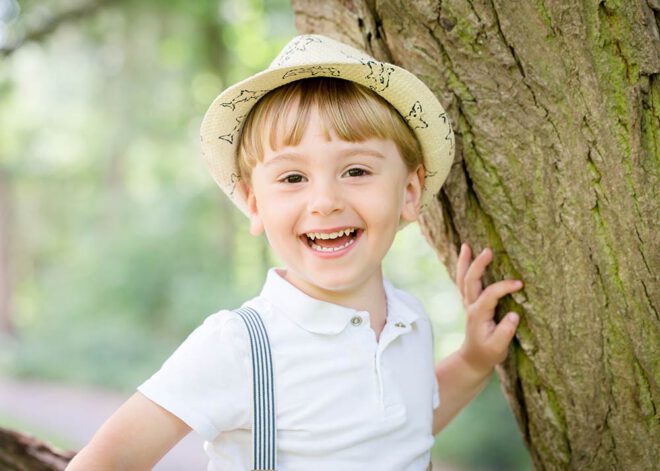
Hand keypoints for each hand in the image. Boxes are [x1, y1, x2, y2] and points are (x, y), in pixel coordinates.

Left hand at [456, 243, 522, 375]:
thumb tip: (514, 315)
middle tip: (488, 250)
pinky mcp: (470, 302)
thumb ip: (505, 332)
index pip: (490, 295)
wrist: (473, 359)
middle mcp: (470, 306)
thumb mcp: (498, 348)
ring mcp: (468, 303)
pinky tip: (465, 255)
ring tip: (466, 245)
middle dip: (478, 265)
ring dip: (464, 262)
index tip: (520, 284)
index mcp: (478, 314)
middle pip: (470, 281)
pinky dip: (463, 268)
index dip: (504, 287)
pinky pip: (463, 282)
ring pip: (463, 279)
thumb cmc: (488, 353)